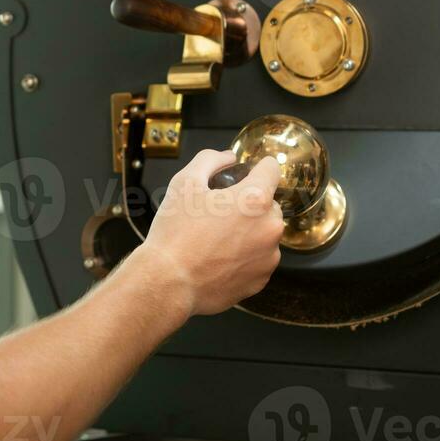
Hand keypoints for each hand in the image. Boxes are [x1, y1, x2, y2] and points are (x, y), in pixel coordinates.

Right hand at [137, 148, 284, 316]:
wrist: (168, 283)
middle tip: (218, 213)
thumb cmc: (175, 234)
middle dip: (249, 204)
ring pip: (264, 233)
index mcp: (255, 199)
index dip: (256, 167)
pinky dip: (244, 257)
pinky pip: (258, 259)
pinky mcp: (260, 280)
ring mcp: (268, 257)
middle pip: (268, 204)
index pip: (271, 169)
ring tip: (215, 240)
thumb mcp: (185, 182)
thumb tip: (228, 157)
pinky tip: (218, 258)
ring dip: (248, 231)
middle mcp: (270, 228)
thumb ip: (210, 160)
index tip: (246, 173)